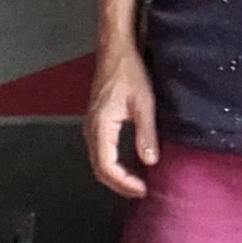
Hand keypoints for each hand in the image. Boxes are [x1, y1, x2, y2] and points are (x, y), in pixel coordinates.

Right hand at [85, 46, 159, 197]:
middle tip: (141, 191)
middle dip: (120, 184)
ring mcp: (91, 126)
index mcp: (100, 126)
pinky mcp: (96, 123)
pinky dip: (114, 164)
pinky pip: (101, 151)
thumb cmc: (129, 72)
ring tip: (137, 183)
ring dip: (117, 176)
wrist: (116, 50)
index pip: (107, 167)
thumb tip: (150, 161)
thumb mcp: (144, 103)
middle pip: (99, 169)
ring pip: (99, 162)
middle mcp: (91, 129)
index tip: (142, 189)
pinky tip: (130, 165)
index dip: (124, 183)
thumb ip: (146, 134)